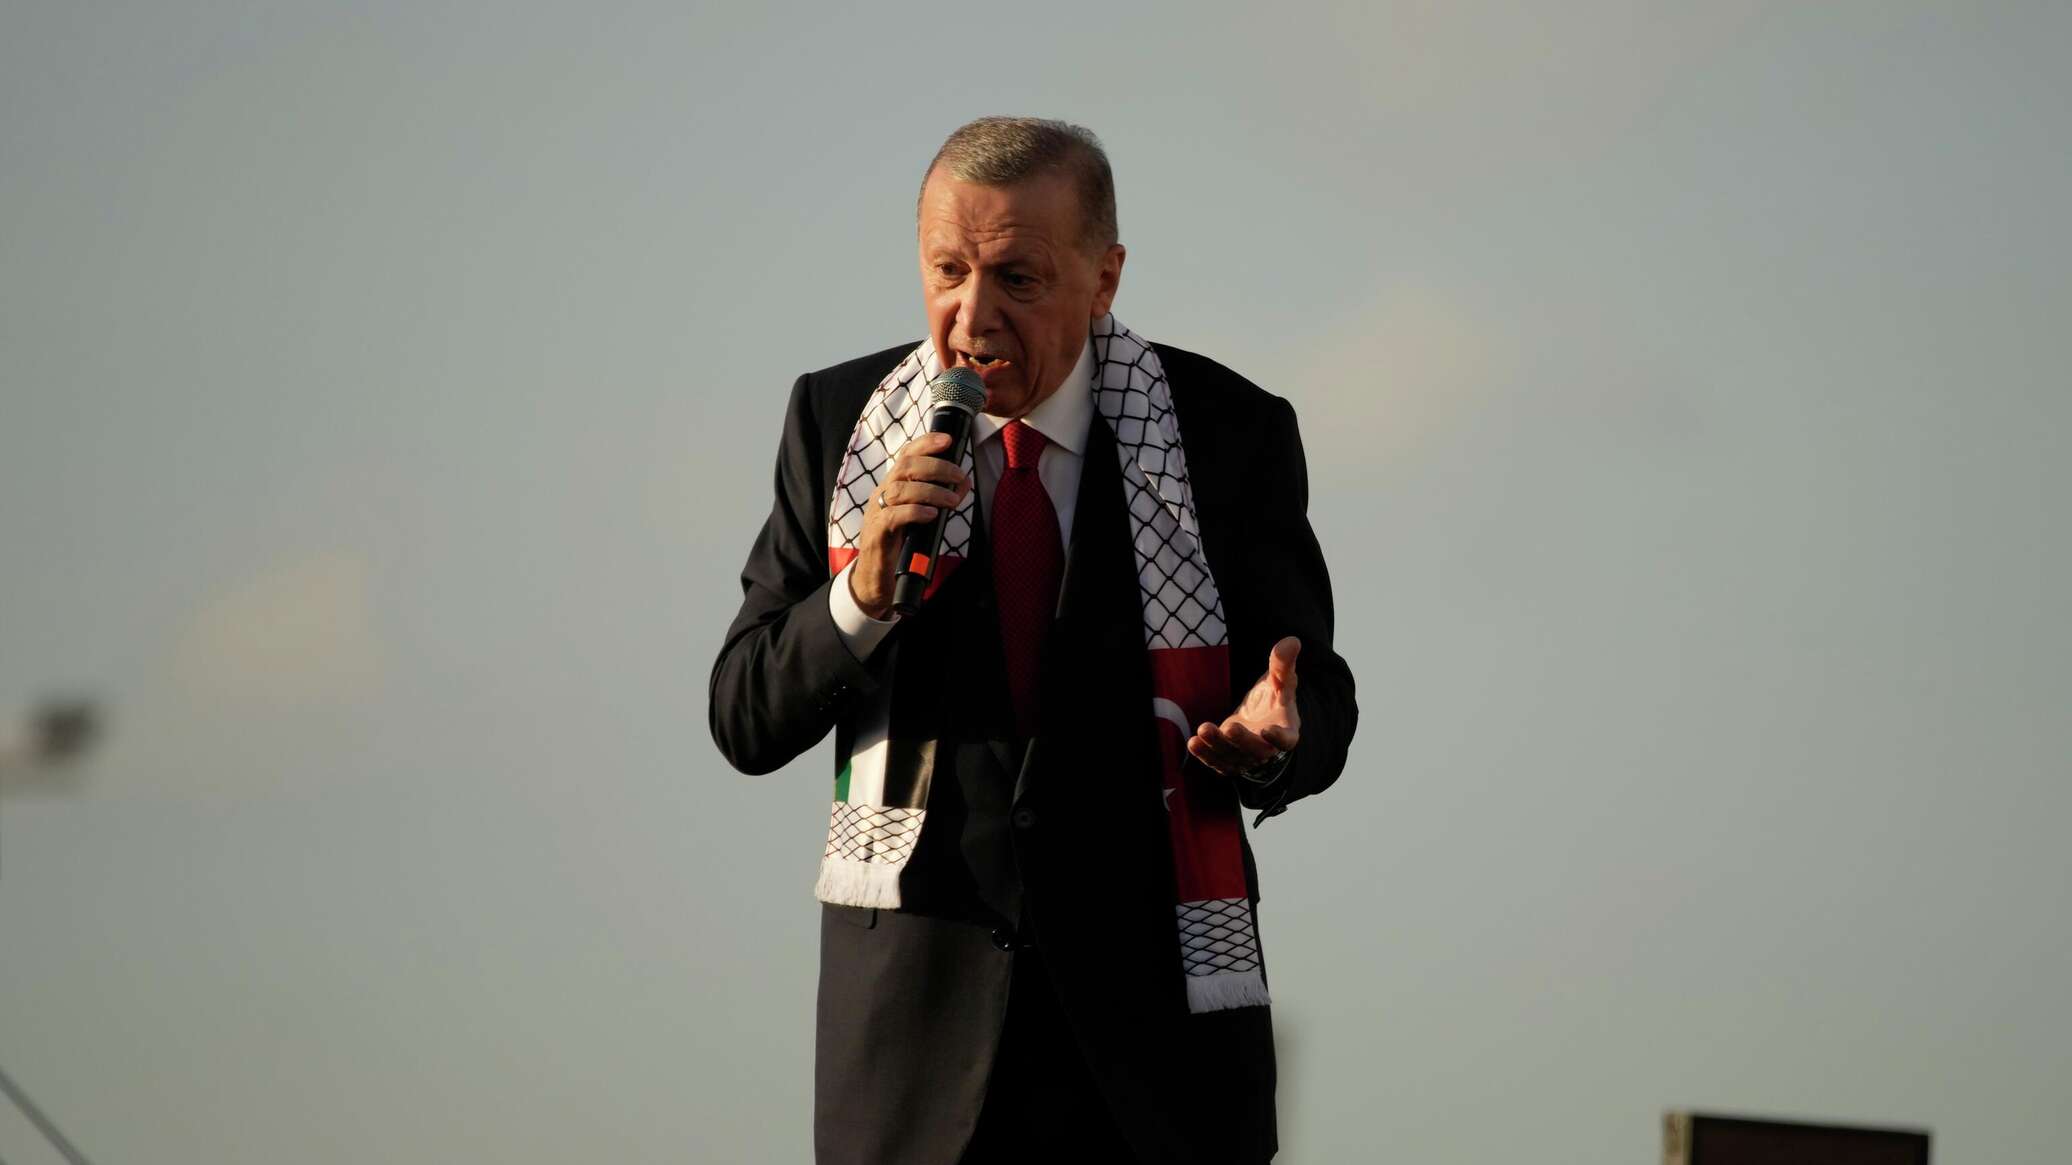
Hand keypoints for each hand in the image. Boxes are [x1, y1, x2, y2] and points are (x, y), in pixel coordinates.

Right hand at [849, 431, 971, 618]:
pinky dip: (915, 511)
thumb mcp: (922, 515)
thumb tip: (963, 483)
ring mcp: (877, 512)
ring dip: (931, 491)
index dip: (925, 443)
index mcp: (893, 485)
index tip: (948, 440)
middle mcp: (882, 493)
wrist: (877, 576)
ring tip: (953, 501)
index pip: (906, 455)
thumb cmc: (901, 542)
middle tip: (960, 476)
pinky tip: (932, 515)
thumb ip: (939, 498)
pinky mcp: (877, 533)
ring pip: (900, 489)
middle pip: (905, 466)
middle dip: (936, 466)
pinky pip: (893, 516)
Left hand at [1187, 637, 1300, 776]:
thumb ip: (1283, 664)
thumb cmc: (1273, 698)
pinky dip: (1205, 755)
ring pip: (1232, 757)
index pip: (1286, 740)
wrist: (1258, 717)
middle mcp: (1267, 749)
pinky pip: (1216, 762)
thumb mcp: (1280, 680)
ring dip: (1217, 746)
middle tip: (1231, 728)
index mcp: (1286, 731)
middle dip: (1242, 741)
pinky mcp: (1227, 760)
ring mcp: (1246, 758)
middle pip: (1256, 751)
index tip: (1268, 730)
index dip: (1278, 738)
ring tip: (1203, 730)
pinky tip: (1192, 743)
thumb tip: (1292, 640)